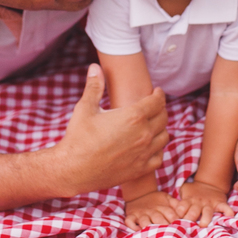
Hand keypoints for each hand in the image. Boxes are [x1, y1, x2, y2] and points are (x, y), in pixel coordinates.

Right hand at [56, 64, 169, 195]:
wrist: (73, 170)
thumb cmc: (78, 138)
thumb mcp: (85, 108)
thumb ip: (94, 86)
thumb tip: (95, 67)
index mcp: (134, 116)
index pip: (157, 101)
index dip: (159, 94)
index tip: (157, 92)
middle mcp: (144, 134)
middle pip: (163, 117)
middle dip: (160, 109)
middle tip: (153, 107)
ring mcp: (144, 153)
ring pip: (164, 136)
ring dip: (160, 129)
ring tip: (152, 125)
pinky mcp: (141, 169)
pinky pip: (159, 157)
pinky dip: (157, 150)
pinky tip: (149, 147)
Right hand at [123, 190, 185, 230]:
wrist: (140, 193)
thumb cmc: (157, 200)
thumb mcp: (168, 199)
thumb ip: (177, 205)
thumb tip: (187, 212)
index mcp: (162, 207)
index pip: (170, 213)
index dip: (175, 220)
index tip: (180, 227)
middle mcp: (151, 210)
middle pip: (158, 218)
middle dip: (163, 225)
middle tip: (168, 233)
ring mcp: (141, 213)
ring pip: (144, 220)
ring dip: (148, 226)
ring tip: (152, 232)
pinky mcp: (131, 215)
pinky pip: (129, 221)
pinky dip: (131, 225)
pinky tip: (136, 229)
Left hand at [178, 180, 234, 226]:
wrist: (208, 183)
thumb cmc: (192, 192)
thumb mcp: (183, 191)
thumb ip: (176, 201)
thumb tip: (168, 211)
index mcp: (188, 200)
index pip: (181, 208)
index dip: (178, 215)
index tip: (175, 223)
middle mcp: (198, 203)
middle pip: (193, 211)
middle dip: (190, 219)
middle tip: (188, 228)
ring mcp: (209, 203)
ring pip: (207, 212)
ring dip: (205, 218)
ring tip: (203, 225)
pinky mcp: (219, 203)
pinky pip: (224, 207)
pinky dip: (227, 211)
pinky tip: (229, 216)